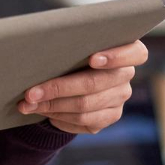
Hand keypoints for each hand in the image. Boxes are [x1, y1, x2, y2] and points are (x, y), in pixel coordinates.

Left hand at [17, 40, 148, 133]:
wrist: (73, 76)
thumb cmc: (71, 51)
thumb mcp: (73, 44)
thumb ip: (69, 45)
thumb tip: (37, 51)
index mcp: (127, 50)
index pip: (136, 53)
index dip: (115, 57)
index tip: (92, 59)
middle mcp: (126, 75)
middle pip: (95, 84)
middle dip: (58, 88)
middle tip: (30, 92)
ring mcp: (120, 98)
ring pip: (85, 106)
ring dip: (52, 106)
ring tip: (28, 104)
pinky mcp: (110, 117)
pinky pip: (84, 121)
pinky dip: (60, 117)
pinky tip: (43, 112)